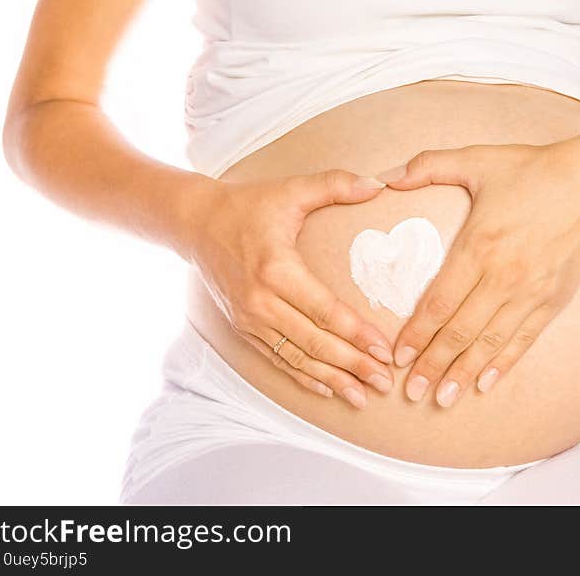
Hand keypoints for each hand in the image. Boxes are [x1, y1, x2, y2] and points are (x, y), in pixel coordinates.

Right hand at [185, 170, 395, 408]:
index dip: (356, 334)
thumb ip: (335, 185)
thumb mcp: (290, 190)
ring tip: (362, 396)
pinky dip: (303, 377)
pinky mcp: (243, 328)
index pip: (324, 310)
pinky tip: (327, 390)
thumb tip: (379, 183)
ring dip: (332, 379)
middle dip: (352, 365)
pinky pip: (278, 359)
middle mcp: (261, 301)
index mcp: (277, 269)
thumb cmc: (248, 206)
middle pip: (314, 342)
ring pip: (297, 358)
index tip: (384, 350)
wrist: (195, 223)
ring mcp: (249, 319)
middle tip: (384, 381)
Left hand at [378, 137, 579, 406]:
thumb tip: (385, 174)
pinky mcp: (554, 301)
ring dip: (463, 373)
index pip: (439, 303)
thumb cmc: (533, 168)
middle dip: (432, 365)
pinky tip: (484, 383)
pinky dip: (502, 364)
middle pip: (460, 332)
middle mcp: (504, 277)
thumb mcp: (477, 159)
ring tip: (442, 399)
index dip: (416, 335)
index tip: (397, 357)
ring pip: (490, 343)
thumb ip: (428, 166)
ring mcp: (531, 293)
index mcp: (479, 247)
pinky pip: (524, 340)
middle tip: (409, 392)